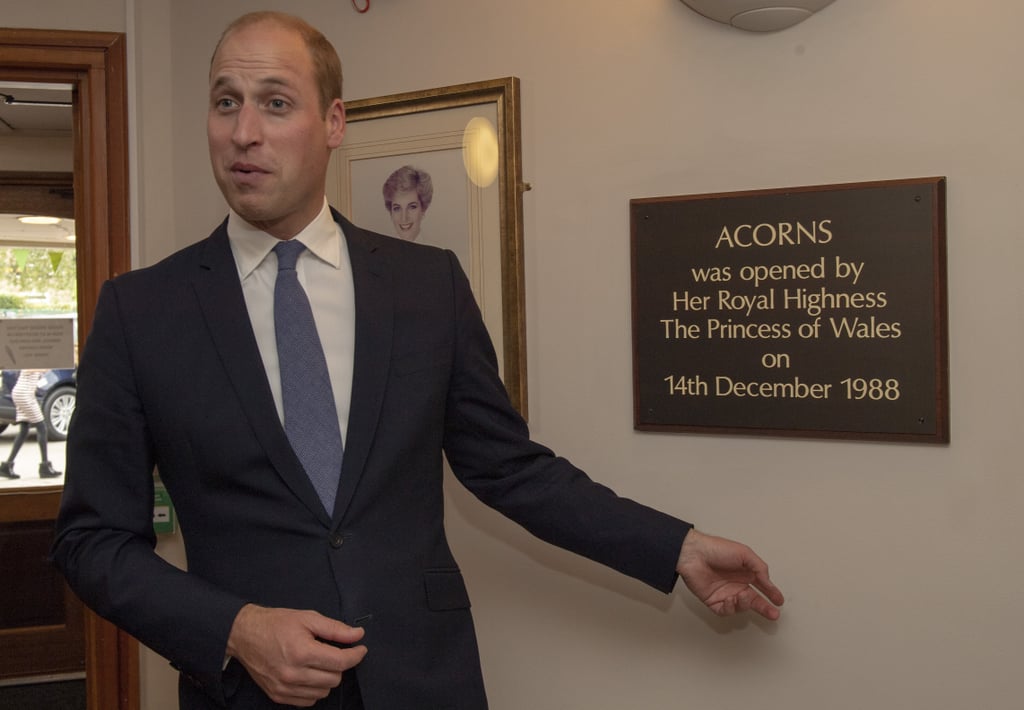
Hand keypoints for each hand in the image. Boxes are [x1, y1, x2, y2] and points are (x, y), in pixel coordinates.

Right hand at [226, 604, 367, 706]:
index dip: (356, 655)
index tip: (360, 649)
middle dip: (339, 665)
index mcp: (301, 652)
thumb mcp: (308, 618)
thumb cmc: (275, 624)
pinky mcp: (278, 695)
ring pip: (323, 692)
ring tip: (317, 662)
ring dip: (327, 678)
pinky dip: (314, 689)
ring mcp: (284, 687)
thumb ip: (335, 629)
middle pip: (334, 679)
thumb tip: (357, 635)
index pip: (341, 662)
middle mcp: (293, 673)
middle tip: (332, 652)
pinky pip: (308, 701)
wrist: (245, 634)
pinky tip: (309, 674)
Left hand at [676, 529, 784, 619]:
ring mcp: (725, 593)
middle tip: (773, 613)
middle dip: (765, 608)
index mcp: (745, 572)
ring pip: (741, 607)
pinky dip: (730, 608)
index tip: (779, 600)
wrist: (694, 554)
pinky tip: (730, 599)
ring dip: (744, 604)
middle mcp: (736, 584)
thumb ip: (759, 568)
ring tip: (742, 596)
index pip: (762, 586)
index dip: (771, 593)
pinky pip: (725, 611)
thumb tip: (769, 582)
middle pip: (754, 600)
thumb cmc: (716, 549)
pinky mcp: (713, 601)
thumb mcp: (745, 554)